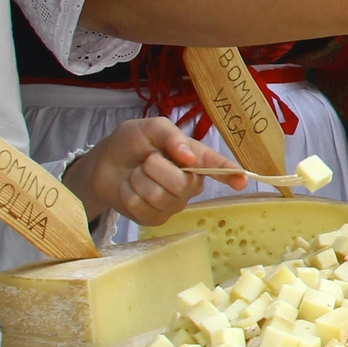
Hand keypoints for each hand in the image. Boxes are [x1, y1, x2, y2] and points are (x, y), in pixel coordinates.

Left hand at [61, 118, 247, 224]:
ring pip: (159, 196)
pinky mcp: (154, 218)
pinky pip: (141, 207)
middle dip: (156, 168)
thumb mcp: (151, 128)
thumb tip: (187, 157)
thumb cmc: (134, 142)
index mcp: (196, 159)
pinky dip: (128, 193)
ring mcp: (173, 204)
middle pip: (183, 184)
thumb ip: (171, 136)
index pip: (219, 167)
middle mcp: (190, 184)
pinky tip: (130, 188)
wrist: (104, 162)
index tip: (242, 181)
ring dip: (139, 179)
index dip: (232, 174)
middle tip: (147, 160)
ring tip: (137, 173)